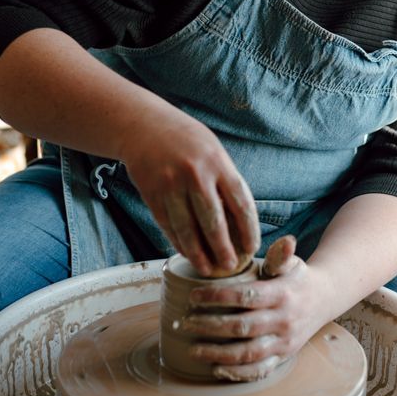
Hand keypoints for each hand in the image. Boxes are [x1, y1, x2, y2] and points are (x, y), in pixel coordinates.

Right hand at [120, 98, 259, 275]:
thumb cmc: (186, 140)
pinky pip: (167, 225)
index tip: (252, 248)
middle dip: (223, 248)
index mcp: (218, 163)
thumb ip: (225, 181)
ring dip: (198, 253)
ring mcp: (171, 185)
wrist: (144, 125)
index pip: (240, 203)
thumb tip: (240, 221)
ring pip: (187, 229)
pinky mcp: (152, 193)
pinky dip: (177, 241)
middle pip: (213, 221)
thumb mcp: (213, 151)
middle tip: (230, 267)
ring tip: (207, 269)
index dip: (248, 230)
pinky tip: (186, 252)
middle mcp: (195, 174)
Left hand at [180, 236, 334, 380]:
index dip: (218, 297)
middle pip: (243, 327)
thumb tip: (287, 240)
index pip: (246, 297)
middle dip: (211, 326)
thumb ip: (281, 255)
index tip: (193, 296)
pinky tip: (216, 368)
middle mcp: (284, 320)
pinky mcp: (283, 357)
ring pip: (249, 353)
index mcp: (282, 294)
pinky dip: (238, 373)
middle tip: (186, 322)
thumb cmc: (297, 278)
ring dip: (218, 353)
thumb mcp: (291, 263)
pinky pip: (260, 370)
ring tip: (193, 349)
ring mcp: (284, 342)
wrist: (324, 299)